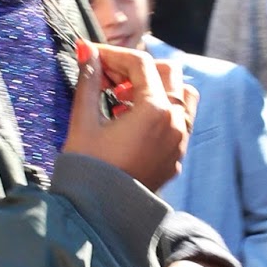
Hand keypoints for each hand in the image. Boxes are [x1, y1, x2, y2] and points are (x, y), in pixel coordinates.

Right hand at [63, 41, 191, 190]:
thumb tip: (87, 51)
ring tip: (125, 98)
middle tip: (109, 75)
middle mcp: (175, 122)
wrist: (98, 216)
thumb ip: (89, 80)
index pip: (140, 63)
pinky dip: (162, 110)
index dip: (114, 54)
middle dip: (138, 67)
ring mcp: (180, 141)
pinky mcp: (176, 157)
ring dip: (157, 87)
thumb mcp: (84, 120)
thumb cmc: (88, 169)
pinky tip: (132, 120)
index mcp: (155, 110)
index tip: (93, 54)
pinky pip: (180, 121)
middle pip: (168, 72)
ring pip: (182, 95)